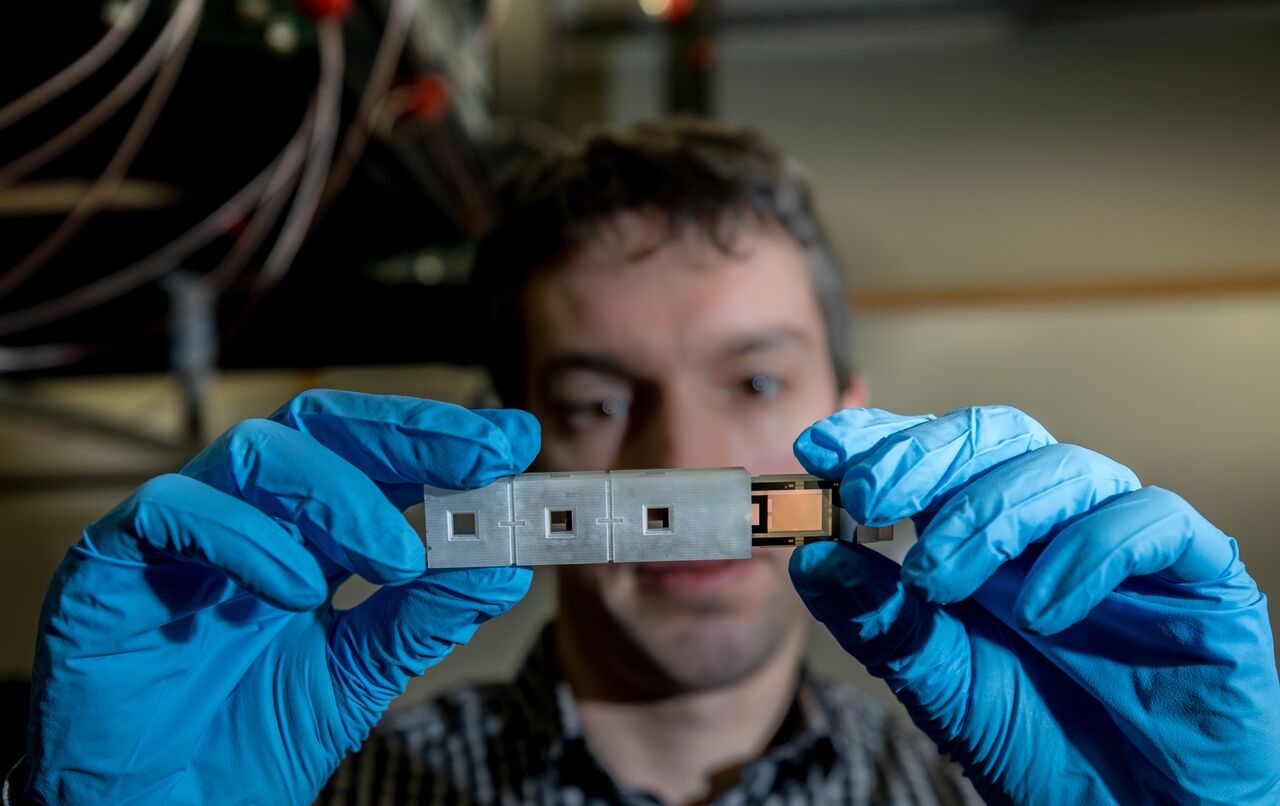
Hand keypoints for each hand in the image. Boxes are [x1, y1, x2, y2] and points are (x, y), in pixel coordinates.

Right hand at [26, 391, 538, 804]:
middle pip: (322, 427)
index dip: (440, 439)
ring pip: (257, 452)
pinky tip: (296, 591)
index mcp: (303, 535)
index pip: (373, 455)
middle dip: (409, 434)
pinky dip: (245, 538)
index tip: (512, 440)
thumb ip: (424, 618)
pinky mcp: (110, 562)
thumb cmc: (244, 741)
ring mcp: (181, 533)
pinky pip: (174, 510)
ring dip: (341, 495)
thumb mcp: (358, 674)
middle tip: (481, 456)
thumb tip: (503, 565)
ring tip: (396, 559)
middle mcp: (246, 516)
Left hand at [789, 406, 1279, 804]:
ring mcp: (1123, 539)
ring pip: (1065, 467)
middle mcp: (1053, 521)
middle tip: (868, 495)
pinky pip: (1150, 522)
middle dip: (924, 457)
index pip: (934, 455)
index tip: (821, 446)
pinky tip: (1042, 613)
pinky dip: (1091, 554)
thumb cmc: (1038, 742)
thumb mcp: (937, 682)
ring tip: (939, 577)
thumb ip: (878, 620)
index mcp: (986, 534)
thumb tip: (813, 557)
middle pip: (996, 437)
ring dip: (992, 513)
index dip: (879, 437)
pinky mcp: (1198, 572)